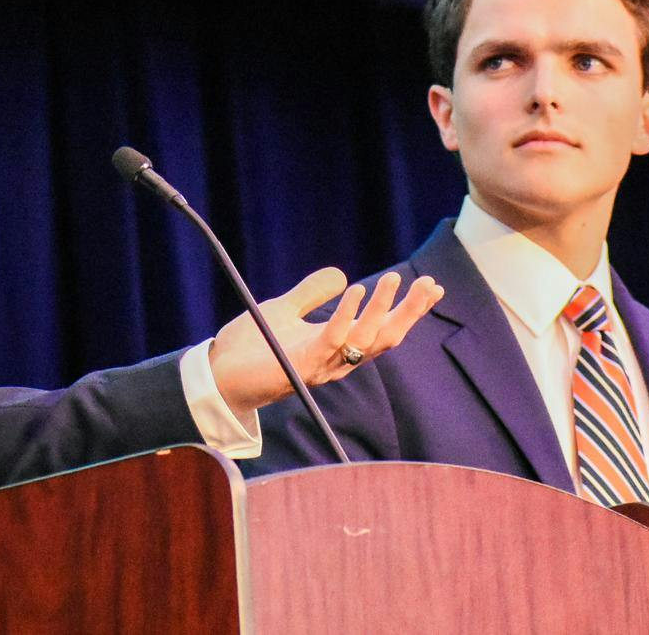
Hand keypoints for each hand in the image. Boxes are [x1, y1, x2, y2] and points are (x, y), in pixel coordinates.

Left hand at [207, 268, 442, 416]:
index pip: (382, 330)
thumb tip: (343, 275)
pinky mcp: (300, 365)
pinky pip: (330, 339)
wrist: (217, 374)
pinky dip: (346, 315)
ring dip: (381, 309)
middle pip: (384, 338)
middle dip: (409, 312)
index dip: (408, 310)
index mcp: (337, 349)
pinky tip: (356, 290)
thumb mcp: (285, 310)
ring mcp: (320, 366)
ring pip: (363, 339)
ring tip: (394, 279)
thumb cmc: (250, 348)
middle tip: (430, 285)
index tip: (431, 287)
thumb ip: (312, 294)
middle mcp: (336, 362)